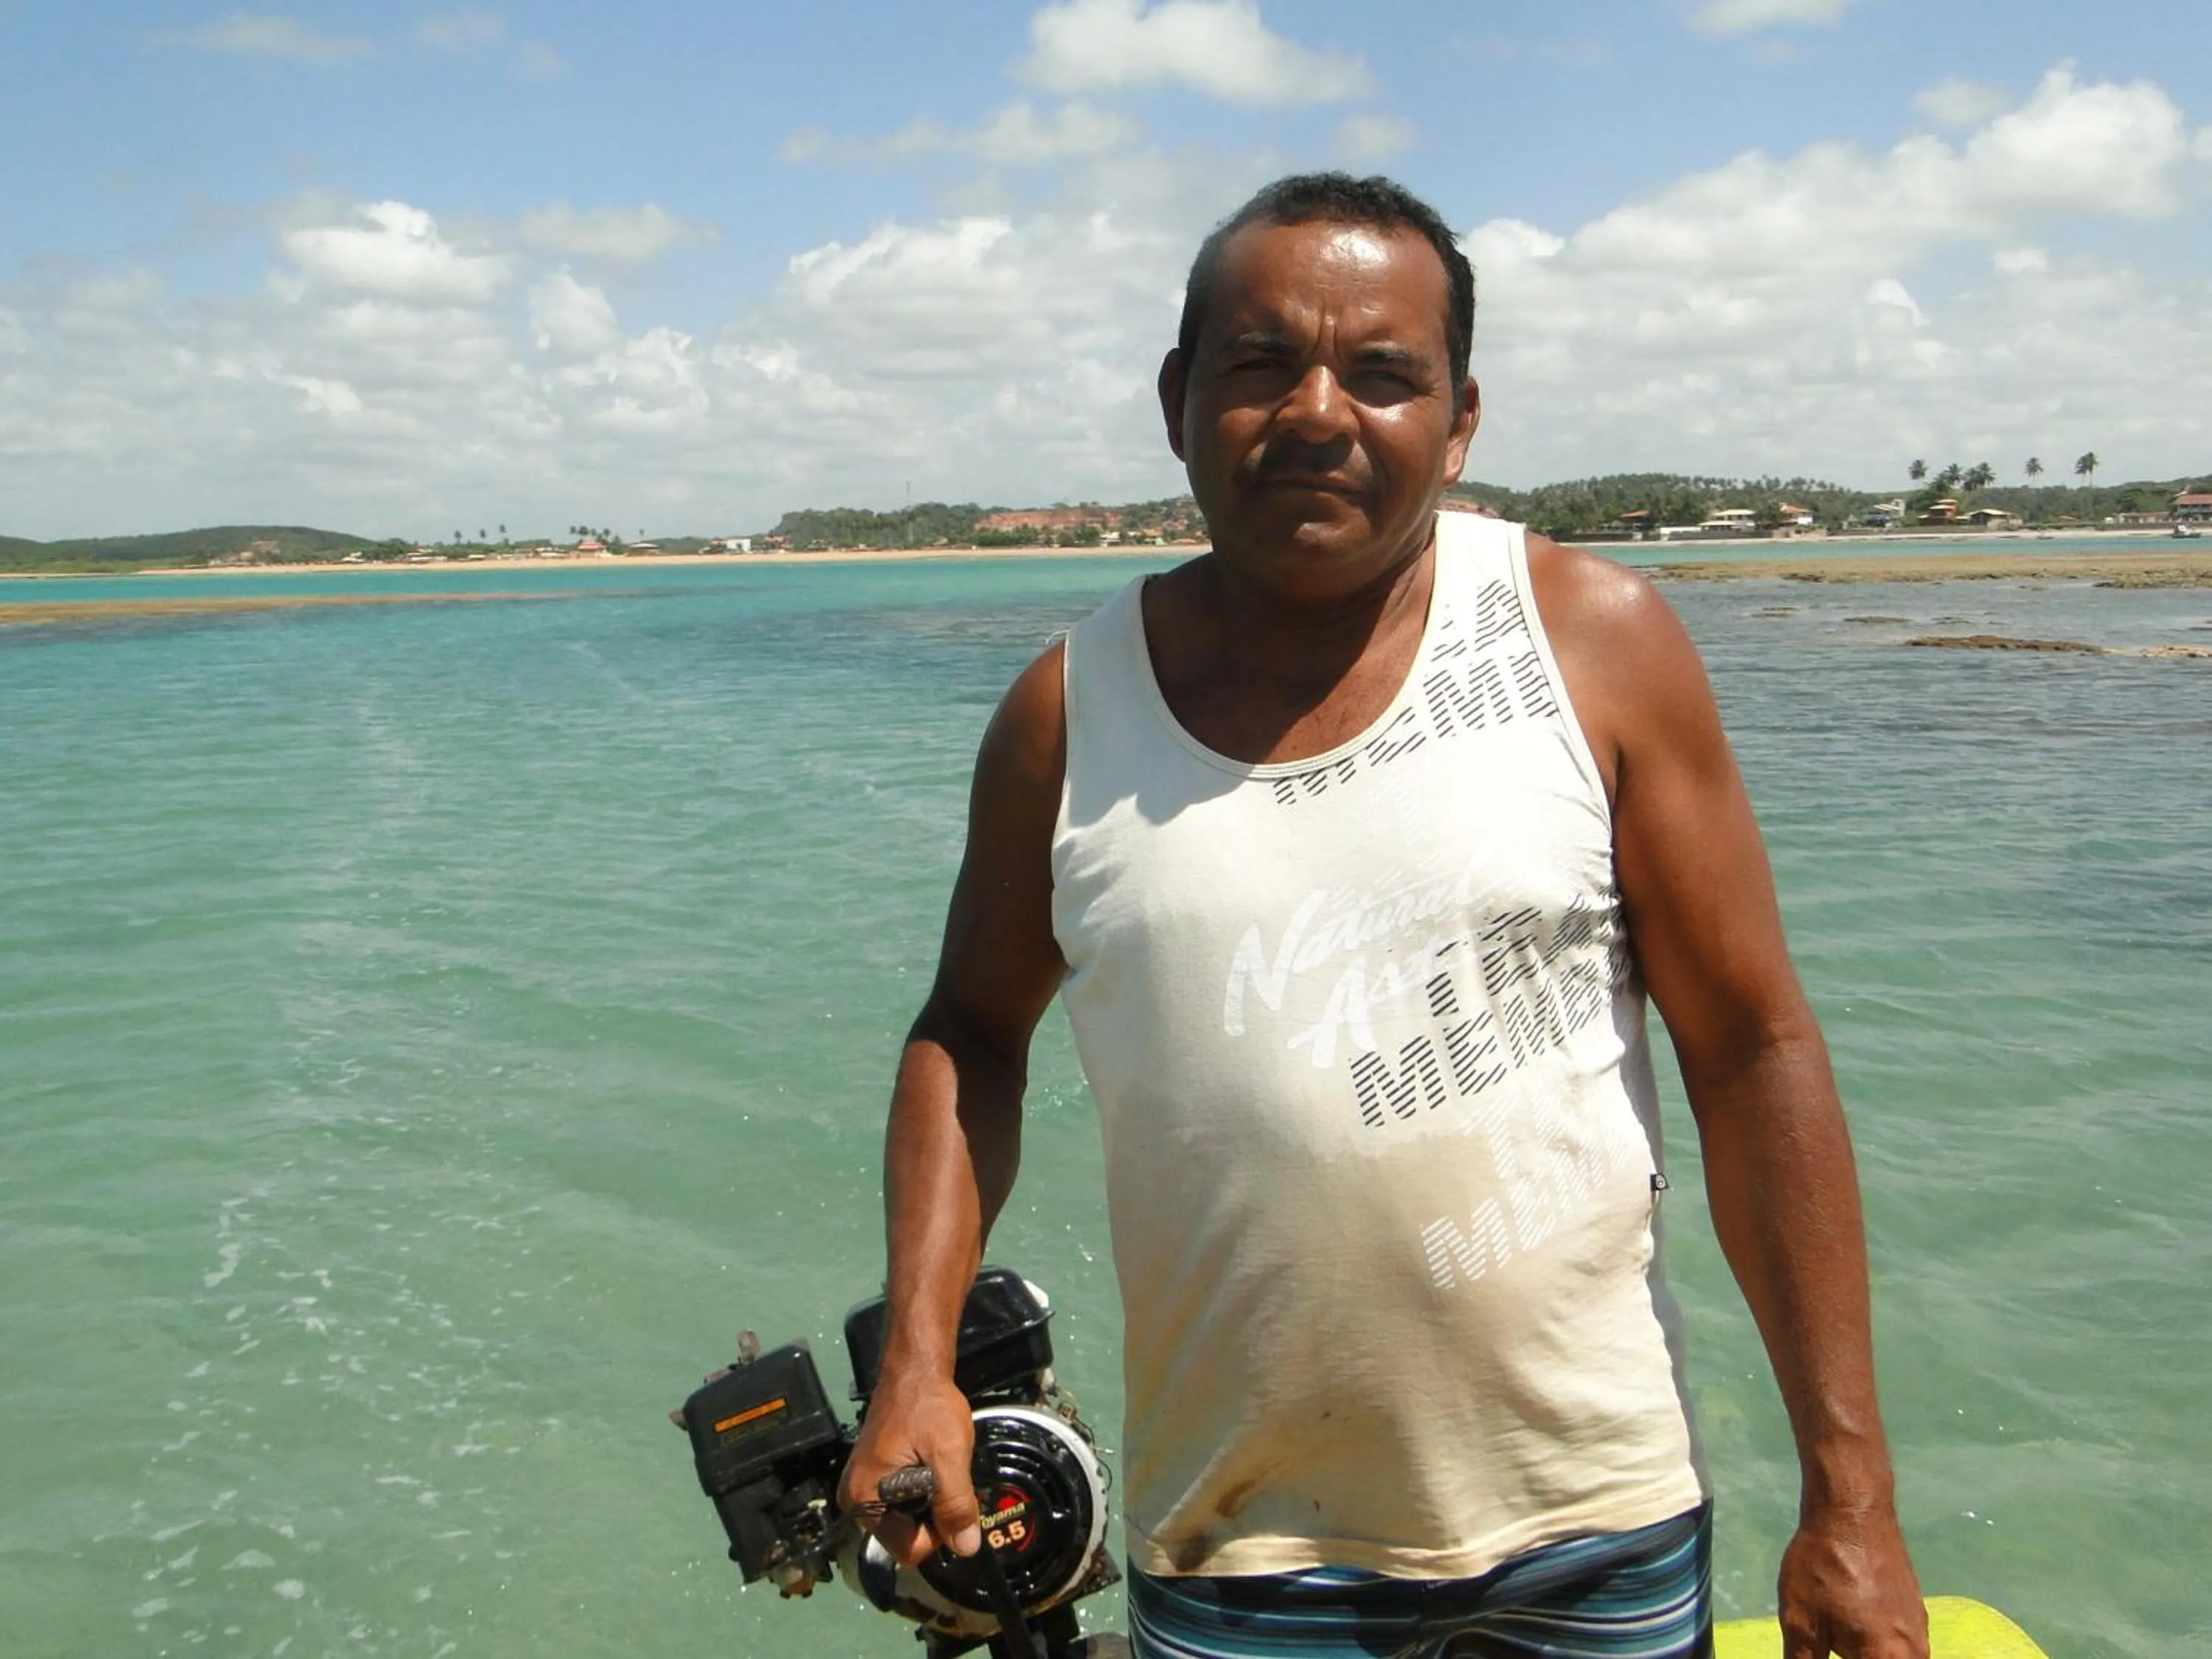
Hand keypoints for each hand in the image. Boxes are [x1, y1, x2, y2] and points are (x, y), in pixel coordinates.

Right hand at [838, 1369, 981, 1567]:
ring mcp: (861, 1489)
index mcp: (865, 1500)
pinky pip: (900, 1505)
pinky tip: (929, 1467)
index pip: (908, 1549)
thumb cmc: (928, 1408)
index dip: (938, 1533)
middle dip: (933, 1519)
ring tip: (939, 1470)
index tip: (952, 1499)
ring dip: (929, 1505)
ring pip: (906, 1522)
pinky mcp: (871, 1478)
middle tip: (947, 1480)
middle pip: (905, 1538)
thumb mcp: (949, 1455)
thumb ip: (955, 1503)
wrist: (914, 1371)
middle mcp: (854, 1501)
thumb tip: (967, 1549)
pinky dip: (921, 1494)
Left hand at [1777, 1501, 1927, 1658]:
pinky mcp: (1914, 1610)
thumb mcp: (1802, 1624)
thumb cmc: (1824, 1568)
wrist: (1853, 1511)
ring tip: (1838, 1644)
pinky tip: (1855, 1638)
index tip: (1825, 1654)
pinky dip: (1881, 1650)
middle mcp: (1915, 1653)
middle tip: (1830, 1648)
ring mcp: (1919, 1630)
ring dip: (1870, 1654)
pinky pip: (1902, 1648)